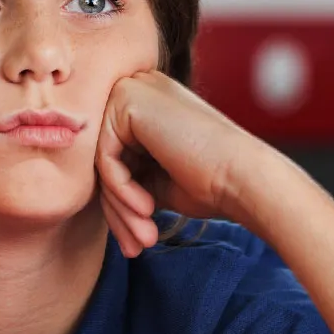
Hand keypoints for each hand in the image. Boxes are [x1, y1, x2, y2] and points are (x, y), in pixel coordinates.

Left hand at [95, 71, 272, 257]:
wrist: (244, 178)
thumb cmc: (209, 183)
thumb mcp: (154, 180)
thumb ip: (122, 174)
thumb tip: (89, 193)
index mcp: (147, 102)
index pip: (114, 154)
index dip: (120, 200)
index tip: (135, 237)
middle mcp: (137, 87)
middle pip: (104, 156)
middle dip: (117, 208)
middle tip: (135, 246)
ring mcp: (132, 89)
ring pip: (101, 159)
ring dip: (120, 206)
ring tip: (143, 237)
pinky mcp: (127, 100)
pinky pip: (105, 156)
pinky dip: (121, 189)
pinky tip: (146, 209)